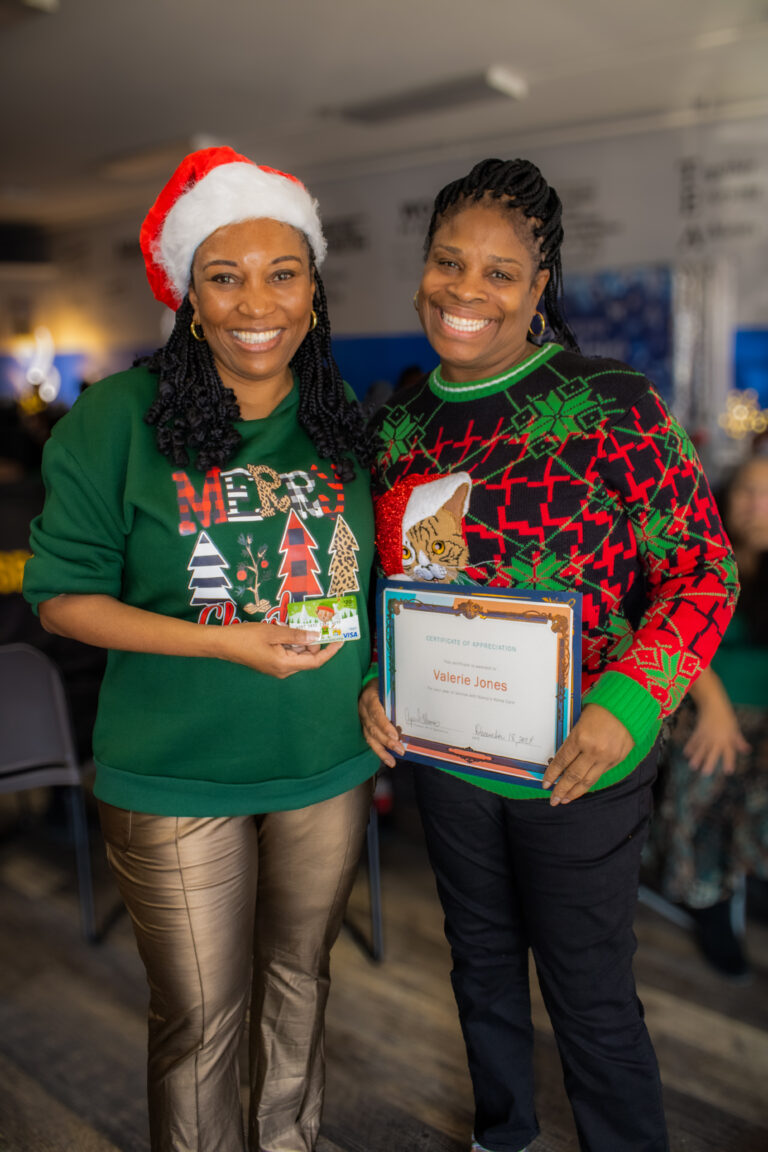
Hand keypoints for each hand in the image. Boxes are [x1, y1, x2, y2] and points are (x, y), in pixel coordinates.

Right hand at [214, 621, 340, 678]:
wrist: (222, 643)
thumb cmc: (246, 637)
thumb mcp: (273, 631)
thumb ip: (296, 635)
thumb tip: (316, 636)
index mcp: (285, 665)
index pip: (315, 662)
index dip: (330, 651)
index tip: (340, 640)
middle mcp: (283, 670)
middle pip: (307, 658)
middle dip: (314, 642)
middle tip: (319, 624)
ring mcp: (276, 668)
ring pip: (297, 655)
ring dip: (302, 641)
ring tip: (301, 623)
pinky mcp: (271, 663)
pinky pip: (288, 653)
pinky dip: (292, 643)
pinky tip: (288, 629)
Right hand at [358, 679, 404, 767]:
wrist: (369, 684)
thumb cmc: (383, 684)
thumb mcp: (388, 685)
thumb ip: (395, 696)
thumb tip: (413, 704)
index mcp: (369, 697)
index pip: (375, 713)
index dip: (384, 725)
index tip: (395, 735)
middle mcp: (362, 710)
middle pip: (373, 728)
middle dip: (387, 741)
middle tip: (400, 749)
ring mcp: (362, 719)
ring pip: (370, 737)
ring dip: (382, 750)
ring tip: (392, 761)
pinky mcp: (364, 727)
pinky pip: (370, 740)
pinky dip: (379, 751)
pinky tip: (388, 759)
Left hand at [542, 703, 634, 805]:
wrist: (629, 705)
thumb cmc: (602, 707)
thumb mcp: (580, 719)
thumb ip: (573, 738)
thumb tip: (561, 756)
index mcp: (581, 737)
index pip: (561, 761)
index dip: (552, 774)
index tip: (545, 784)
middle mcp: (593, 750)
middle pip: (573, 776)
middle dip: (561, 789)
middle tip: (553, 800)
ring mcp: (607, 757)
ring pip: (587, 780)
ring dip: (574, 792)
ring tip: (565, 799)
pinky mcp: (617, 760)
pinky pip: (600, 775)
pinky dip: (589, 783)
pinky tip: (582, 788)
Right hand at [683, 706, 749, 775]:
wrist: (713, 705)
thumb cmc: (726, 717)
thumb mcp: (735, 729)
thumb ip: (739, 741)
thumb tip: (746, 750)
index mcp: (727, 739)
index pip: (729, 752)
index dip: (729, 762)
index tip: (727, 771)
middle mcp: (716, 739)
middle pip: (712, 753)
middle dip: (709, 763)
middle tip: (705, 773)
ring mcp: (706, 735)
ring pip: (701, 748)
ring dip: (696, 757)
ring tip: (692, 766)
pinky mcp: (698, 731)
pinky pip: (694, 740)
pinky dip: (690, 747)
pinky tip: (686, 754)